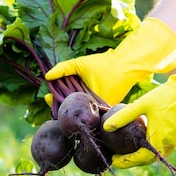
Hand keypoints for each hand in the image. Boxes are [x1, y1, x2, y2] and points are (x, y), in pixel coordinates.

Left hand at [45, 18, 175, 105]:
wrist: (128, 65)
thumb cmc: (105, 65)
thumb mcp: (81, 64)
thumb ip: (64, 68)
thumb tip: (47, 76)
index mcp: (88, 102)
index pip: (67, 108)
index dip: (54, 103)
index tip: (46, 96)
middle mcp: (95, 110)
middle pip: (73, 111)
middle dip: (61, 104)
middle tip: (50, 97)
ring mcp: (101, 110)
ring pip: (81, 110)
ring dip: (71, 103)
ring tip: (59, 96)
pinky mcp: (106, 107)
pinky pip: (89, 108)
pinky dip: (81, 102)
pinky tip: (73, 95)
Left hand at [103, 36, 175, 167]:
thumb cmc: (166, 97)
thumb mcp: (141, 105)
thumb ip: (123, 117)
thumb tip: (106, 127)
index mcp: (159, 140)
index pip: (140, 158)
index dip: (125, 162)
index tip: (113, 160)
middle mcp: (166, 145)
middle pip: (146, 160)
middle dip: (130, 161)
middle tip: (116, 158)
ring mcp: (172, 142)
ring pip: (153, 156)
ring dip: (139, 157)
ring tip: (124, 153)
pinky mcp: (174, 137)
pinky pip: (158, 149)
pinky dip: (147, 150)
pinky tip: (137, 144)